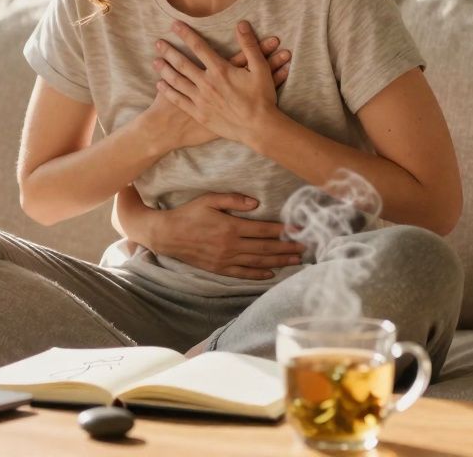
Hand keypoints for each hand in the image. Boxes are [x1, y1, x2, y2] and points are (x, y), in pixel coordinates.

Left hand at [142, 32, 290, 151]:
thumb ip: (249, 45)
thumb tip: (241, 24)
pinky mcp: (199, 114)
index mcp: (220, 70)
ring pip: (177, 81)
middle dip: (169, 51)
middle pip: (182, 63)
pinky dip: (168, 92)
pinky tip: (160, 85)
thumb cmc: (261, 97)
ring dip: (165, 69)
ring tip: (155, 61)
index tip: (174, 25)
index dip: (185, 34)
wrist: (258, 128)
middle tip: (158, 43)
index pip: (198, 47)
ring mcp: (201, 99)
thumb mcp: (260, 68)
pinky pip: (179, 100)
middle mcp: (207, 83)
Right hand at [146, 192, 305, 279]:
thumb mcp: (208, 200)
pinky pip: (243, 273)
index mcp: (230, 227)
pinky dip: (258, 274)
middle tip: (306, 248)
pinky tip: (271, 273)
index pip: (264, 230)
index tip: (300, 230)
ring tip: (296, 260)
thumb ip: (233, 200)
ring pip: (258, 262)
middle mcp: (230, 246)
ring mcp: (225, 259)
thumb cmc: (188, 213)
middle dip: (288, 248)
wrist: (166, 235)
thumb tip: (256, 203)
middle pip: (265, 248)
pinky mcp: (219, 268)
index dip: (284, 230)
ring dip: (279, 261)